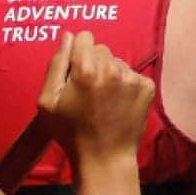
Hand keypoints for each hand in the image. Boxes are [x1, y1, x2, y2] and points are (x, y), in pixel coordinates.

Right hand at [36, 31, 155, 168]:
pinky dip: (125, 84)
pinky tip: (117, 103)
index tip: (76, 70)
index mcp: (87, 70)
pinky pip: (132, 74)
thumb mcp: (48, 102)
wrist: (104, 157)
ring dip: (110, 74)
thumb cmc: (71, 132)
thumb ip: (56, 65)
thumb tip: (68, 37)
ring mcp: (132, 78)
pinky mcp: (147, 87)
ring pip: (117, 61)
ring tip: (103, 100)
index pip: (85, 37)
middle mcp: (113, 69)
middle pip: (101, 49)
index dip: (77, 52)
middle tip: (88, 90)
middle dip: (93, 63)